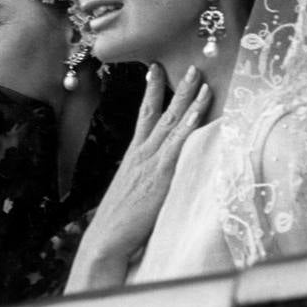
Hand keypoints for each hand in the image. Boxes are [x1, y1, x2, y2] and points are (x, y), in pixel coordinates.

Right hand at [65, 63, 210, 292]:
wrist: (106, 240)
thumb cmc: (119, 224)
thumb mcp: (131, 192)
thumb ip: (144, 178)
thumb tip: (154, 174)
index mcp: (134, 155)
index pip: (144, 114)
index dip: (152, 91)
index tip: (155, 69)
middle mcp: (142, 152)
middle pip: (162, 111)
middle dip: (177, 87)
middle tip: (191, 65)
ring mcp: (152, 160)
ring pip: (173, 120)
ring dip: (188, 97)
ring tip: (201, 77)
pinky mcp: (162, 173)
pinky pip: (180, 141)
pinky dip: (190, 122)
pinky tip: (200, 108)